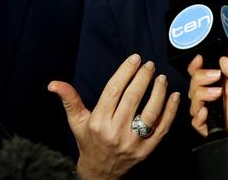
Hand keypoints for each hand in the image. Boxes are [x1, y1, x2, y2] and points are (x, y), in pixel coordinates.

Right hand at [48, 54, 179, 179]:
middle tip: (149, 65)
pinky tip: (174, 96)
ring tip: (161, 78)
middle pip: (133, 98)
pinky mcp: (147, 150)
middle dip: (143, 78)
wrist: (101, 173)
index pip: (114, 91)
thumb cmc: (89, 141)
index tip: (134, 59)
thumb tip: (53, 83)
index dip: (125, 72)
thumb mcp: (76, 121)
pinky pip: (162, 128)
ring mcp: (133, 142)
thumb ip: (69, 99)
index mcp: (99, 122)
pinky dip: (170, 111)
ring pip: (150, 113)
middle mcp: (116, 132)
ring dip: (158, 93)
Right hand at [203, 57, 227, 154]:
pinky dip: (196, 117)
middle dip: (198, 77)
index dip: (197, 65)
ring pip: (194, 103)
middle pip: (196, 85)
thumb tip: (222, 61)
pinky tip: (205, 110)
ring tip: (215, 92)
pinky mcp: (227, 125)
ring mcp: (225, 110)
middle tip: (214, 77)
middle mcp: (226, 95)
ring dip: (198, 94)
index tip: (200, 59)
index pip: (207, 72)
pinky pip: (200, 125)